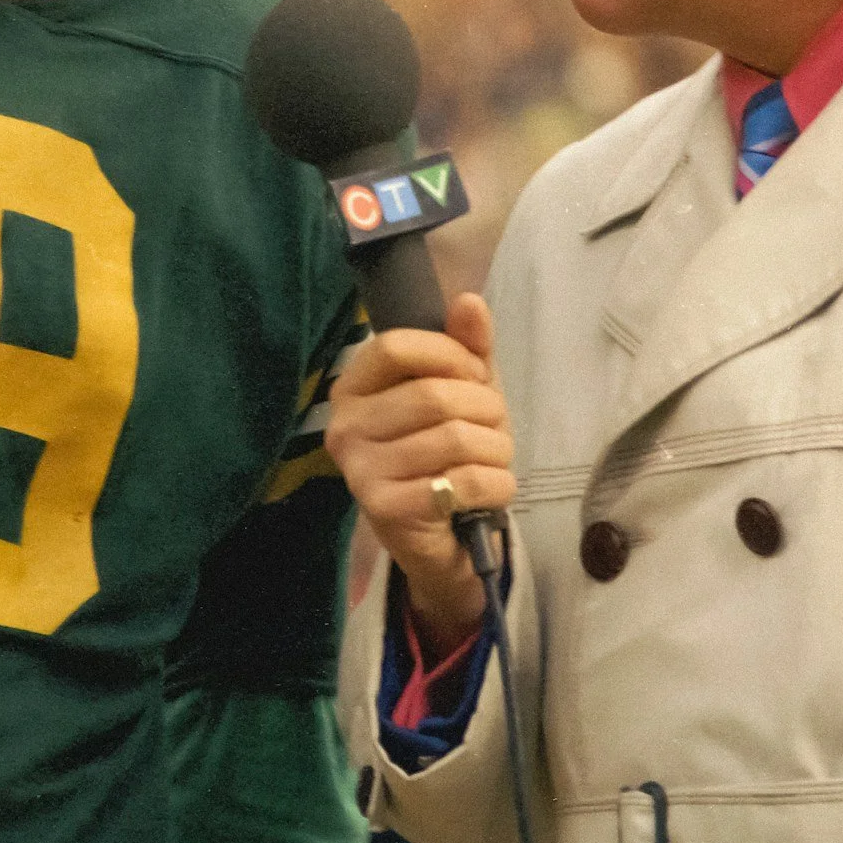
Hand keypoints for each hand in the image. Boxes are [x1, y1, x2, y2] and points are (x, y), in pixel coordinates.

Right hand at [324, 290, 514, 656]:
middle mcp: (345, 426)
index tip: (475, 374)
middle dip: (485, 408)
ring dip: (496, 449)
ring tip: (494, 459)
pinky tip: (493, 489)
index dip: (448, 354)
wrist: (443, 540)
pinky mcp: (387, 511)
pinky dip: (496, 483)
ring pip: (454, 438)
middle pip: (432, 394)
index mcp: (353, 387)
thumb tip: (470, 302)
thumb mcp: (461, 391)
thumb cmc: (447, 454)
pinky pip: (462, 482)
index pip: (394, 346)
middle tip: (493, 426)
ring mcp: (361, 471)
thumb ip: (466, 346)